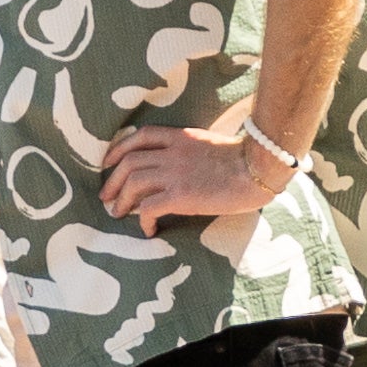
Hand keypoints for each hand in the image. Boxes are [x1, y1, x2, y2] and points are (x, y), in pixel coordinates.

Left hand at [99, 121, 293, 228]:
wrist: (259, 168)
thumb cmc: (244, 160)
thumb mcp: (210, 145)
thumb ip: (191, 151)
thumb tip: (181, 167)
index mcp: (181, 138)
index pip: (141, 136)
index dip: (119, 148)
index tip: (109, 162)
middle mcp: (173, 153)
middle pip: (129, 162)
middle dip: (113, 180)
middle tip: (107, 197)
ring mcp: (175, 174)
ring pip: (133, 184)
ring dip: (121, 201)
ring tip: (118, 214)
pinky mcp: (182, 196)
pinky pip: (149, 208)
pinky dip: (142, 220)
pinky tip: (148, 230)